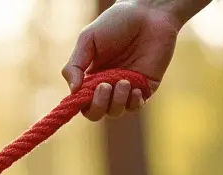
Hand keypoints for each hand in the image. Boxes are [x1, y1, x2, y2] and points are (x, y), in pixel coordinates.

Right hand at [62, 0, 191, 120]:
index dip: (80, 104)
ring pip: (115, 111)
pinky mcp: (146, 86)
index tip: (83, 93)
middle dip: (98, 106)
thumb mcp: (88, 39)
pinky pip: (136, 106)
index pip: (81, 101)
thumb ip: (75, 65)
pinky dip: (133, 102)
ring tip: (124, 81)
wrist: (149, 14)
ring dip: (117, 102)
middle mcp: (107, 85)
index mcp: (90, 76)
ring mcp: (126, 88)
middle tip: (105, 86)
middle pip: (96, 113)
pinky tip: (135, 88)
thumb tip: (73, 91)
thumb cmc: (116, 22)